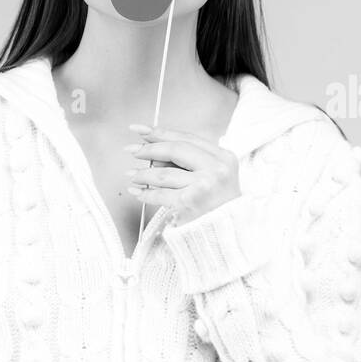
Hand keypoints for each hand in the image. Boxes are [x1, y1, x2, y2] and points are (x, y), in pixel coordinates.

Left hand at [124, 123, 240, 225]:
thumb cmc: (218, 202)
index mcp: (223, 156)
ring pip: (163, 174)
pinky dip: (146, 194)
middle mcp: (216, 169)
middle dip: (149, 149)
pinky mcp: (189, 203)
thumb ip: (189, 159)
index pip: (187, 138)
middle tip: (132, 151)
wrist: (228, 231)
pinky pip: (160, 194)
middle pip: (175, 150)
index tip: (141, 130)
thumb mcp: (213, 173)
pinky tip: (138, 192)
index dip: (161, 132)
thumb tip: (151, 146)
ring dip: (143, 174)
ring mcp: (203, 185)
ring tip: (132, 175)